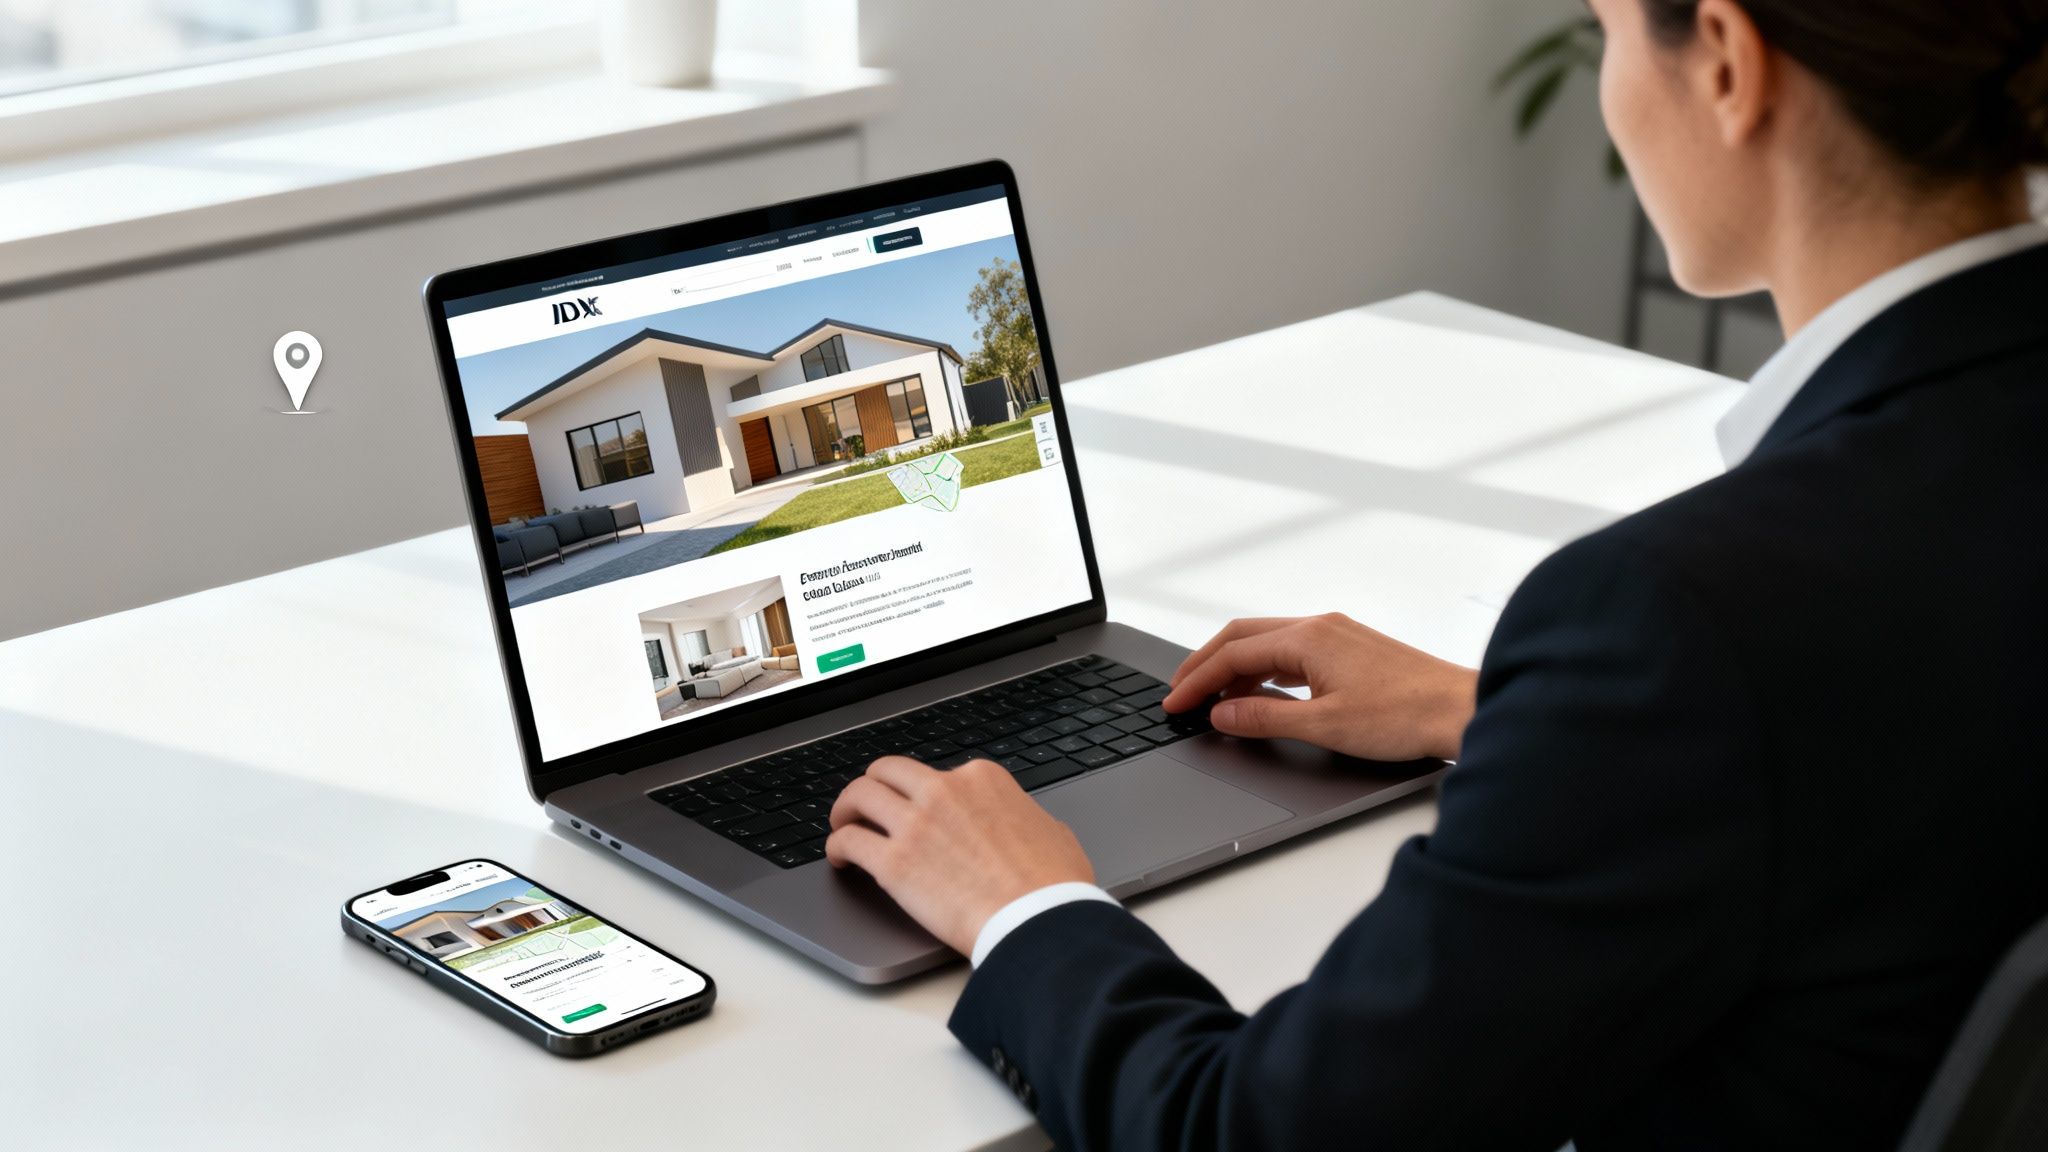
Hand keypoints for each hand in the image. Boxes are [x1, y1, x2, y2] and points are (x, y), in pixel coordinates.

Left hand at [826, 756, 1093, 954]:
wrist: (1038, 920)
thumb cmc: (1053, 885)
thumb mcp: (1051, 831)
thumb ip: (1024, 818)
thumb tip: (1025, 826)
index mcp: (981, 779)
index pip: (938, 774)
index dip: (923, 794)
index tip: (918, 810)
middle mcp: (944, 790)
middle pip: (888, 771)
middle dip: (874, 785)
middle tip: (866, 805)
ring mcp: (915, 824)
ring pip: (859, 795)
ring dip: (846, 809)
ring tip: (843, 826)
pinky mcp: (893, 862)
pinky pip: (848, 841)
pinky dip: (837, 847)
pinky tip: (839, 859)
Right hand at [1162, 613, 1477, 762]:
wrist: (1462, 710)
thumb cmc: (1405, 716)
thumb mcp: (1324, 725)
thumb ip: (1265, 718)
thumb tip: (1221, 714)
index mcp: (1309, 637)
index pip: (1233, 654)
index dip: (1197, 681)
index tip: (1174, 705)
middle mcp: (1320, 626)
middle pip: (1243, 636)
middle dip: (1205, 664)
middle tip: (1180, 694)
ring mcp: (1337, 634)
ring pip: (1268, 643)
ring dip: (1235, 668)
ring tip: (1213, 701)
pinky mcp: (1351, 649)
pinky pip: (1292, 652)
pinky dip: (1265, 671)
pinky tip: (1261, 694)